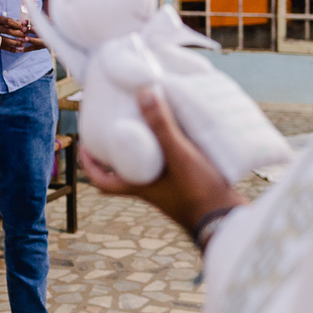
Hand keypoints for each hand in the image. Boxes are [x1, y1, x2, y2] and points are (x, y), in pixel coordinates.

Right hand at [0, 14, 45, 52]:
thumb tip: (23, 23)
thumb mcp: (0, 19)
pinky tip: (17, 50)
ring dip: (16, 42)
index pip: (8, 21)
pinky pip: (3, 47)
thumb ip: (11, 21)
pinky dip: (11, 49)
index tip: (24, 27)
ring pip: (6, 40)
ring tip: (23, 44)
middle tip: (26, 36)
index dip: (17, 24)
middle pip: (8, 30)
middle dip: (18, 34)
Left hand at [79, 86, 245, 234]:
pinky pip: (171, 165)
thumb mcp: (179, 155)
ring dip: (146, 147)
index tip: (84, 145)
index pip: (103, 181)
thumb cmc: (199, 193)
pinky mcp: (189, 184)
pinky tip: (183, 131)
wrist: (229, 220)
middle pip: (125, 170)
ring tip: (150, 120)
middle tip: (118, 124)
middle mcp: (151, 189)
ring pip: (149, 166)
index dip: (90, 165)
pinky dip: (171, 149)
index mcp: (140, 186)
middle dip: (119, 150)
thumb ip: (162, 126)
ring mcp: (170, 188)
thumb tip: (143, 93)